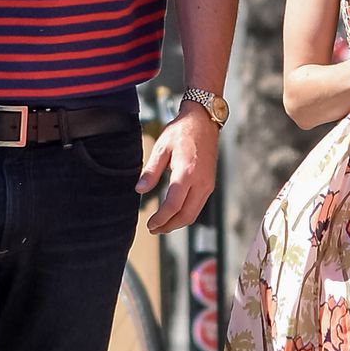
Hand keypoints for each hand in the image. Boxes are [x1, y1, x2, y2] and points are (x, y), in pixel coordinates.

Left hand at [136, 105, 219, 233]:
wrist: (203, 121)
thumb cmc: (180, 132)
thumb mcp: (161, 148)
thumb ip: (150, 171)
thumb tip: (140, 190)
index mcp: (186, 173)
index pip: (173, 205)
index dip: (161, 219)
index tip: (150, 224)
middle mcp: (201, 182)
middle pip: (186, 215)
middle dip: (169, 226)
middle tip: (154, 229)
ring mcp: (208, 184)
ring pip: (194, 213)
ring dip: (178, 223)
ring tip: (162, 225)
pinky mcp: (210, 183)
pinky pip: (198, 205)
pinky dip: (186, 214)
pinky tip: (174, 213)